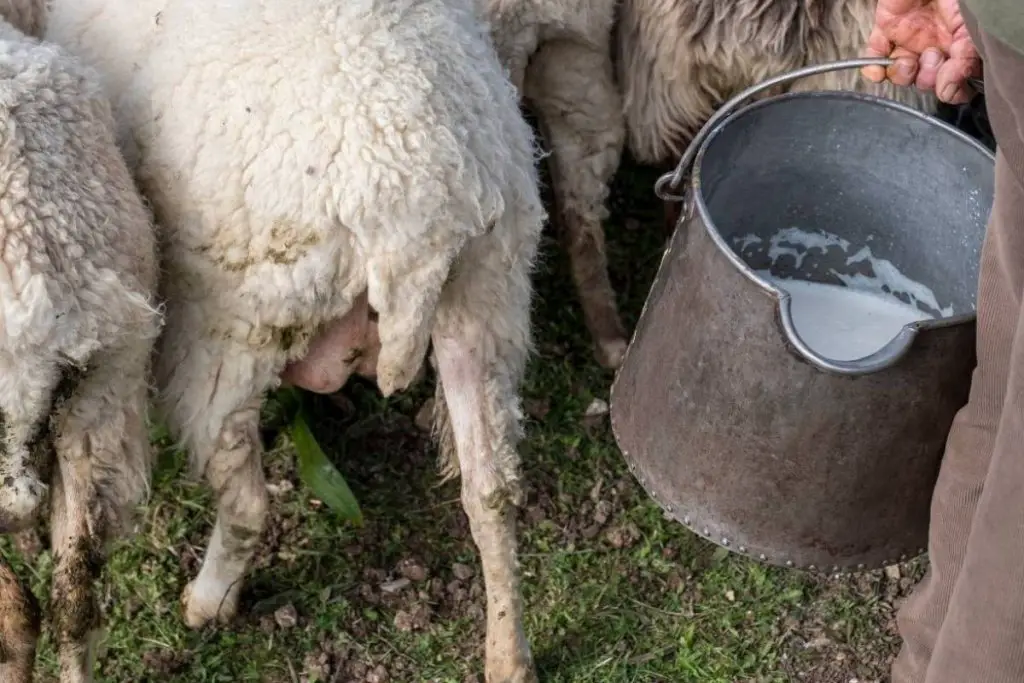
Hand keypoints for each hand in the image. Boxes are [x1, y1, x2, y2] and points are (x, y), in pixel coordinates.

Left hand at [862, 0, 980, 103]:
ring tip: (910, 59)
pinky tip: (878, 68)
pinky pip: (873, 57)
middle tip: (932, 58)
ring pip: (900, 74)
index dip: (951, 88)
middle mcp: (934, 44)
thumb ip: (964, 59)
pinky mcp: (886, 30)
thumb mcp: (968, 27)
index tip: (949, 85)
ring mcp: (909, 39)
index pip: (955, 80)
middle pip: (926, 81)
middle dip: (928, 78)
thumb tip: (950, 90)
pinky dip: (872, 67)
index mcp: (958, 43)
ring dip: (903, 75)